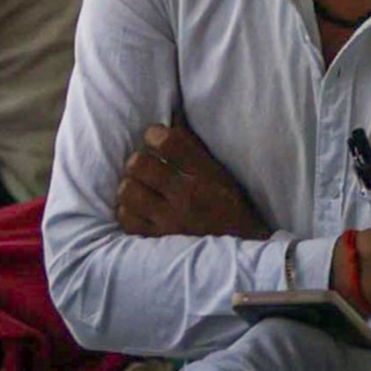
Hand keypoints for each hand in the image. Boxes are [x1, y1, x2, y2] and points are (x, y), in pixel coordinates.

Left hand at [112, 120, 265, 240]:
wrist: (243, 252)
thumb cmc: (228, 207)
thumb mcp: (219, 174)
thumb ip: (191, 148)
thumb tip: (168, 119)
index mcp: (206, 175)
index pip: (170, 141)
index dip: (154, 134)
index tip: (154, 138)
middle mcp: (188, 196)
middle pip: (139, 164)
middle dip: (137, 162)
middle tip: (144, 168)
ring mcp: (171, 221)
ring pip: (128, 191)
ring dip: (130, 187)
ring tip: (140, 190)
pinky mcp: (160, 241)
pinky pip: (127, 219)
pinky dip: (128, 212)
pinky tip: (138, 210)